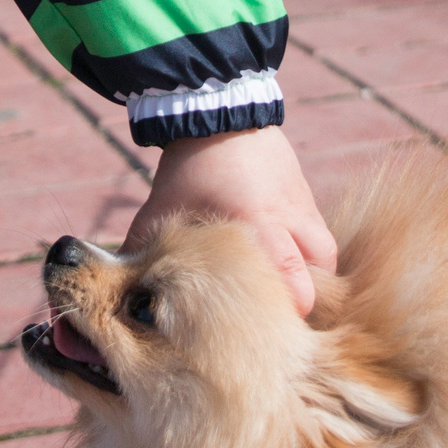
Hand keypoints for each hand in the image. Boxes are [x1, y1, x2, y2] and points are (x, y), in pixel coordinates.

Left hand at [125, 126, 336, 317]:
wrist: (218, 116)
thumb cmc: (186, 172)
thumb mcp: (159, 215)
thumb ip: (142, 256)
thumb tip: (120, 295)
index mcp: (255, 228)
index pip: (291, 283)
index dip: (285, 315)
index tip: (266, 332)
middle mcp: (288, 222)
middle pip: (319, 279)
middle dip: (303, 305)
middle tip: (277, 320)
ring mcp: (303, 209)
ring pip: (327, 260)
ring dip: (311, 280)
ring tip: (287, 295)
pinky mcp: (308, 200)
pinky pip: (321, 240)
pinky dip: (310, 257)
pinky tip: (291, 266)